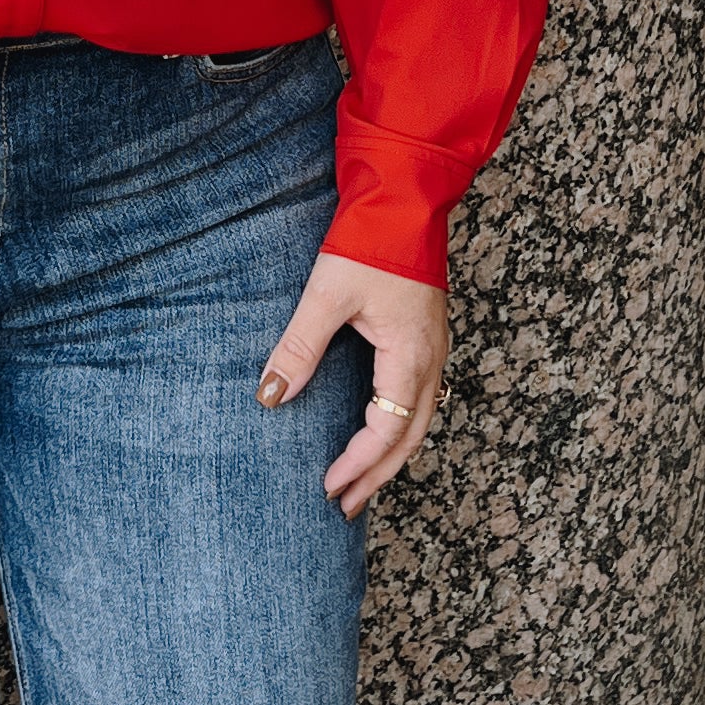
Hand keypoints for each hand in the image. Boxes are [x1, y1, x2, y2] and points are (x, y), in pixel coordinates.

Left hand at [257, 249, 448, 517]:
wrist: (406, 198)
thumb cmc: (371, 242)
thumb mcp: (327, 296)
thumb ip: (299, 347)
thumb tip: (270, 395)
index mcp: (411, 356)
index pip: (387, 429)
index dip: (358, 464)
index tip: (328, 488)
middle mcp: (431, 360)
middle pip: (410, 437)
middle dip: (378, 476)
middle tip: (346, 507)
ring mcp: (434, 350)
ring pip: (419, 420)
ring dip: (390, 456)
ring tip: (361, 483)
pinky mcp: (426, 337)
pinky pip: (419, 398)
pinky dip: (398, 426)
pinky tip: (378, 432)